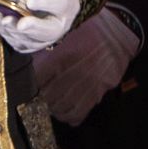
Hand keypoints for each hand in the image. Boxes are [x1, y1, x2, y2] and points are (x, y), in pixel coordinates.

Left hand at [0, 0, 82, 55]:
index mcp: (69, 3)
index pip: (62, 5)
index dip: (47, 3)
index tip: (30, 0)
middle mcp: (61, 23)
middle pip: (50, 31)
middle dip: (34, 28)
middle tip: (21, 24)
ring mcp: (47, 36)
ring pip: (33, 41)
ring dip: (16, 32)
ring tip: (4, 21)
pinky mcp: (33, 43)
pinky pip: (21, 44)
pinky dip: (8, 36)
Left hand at [30, 5, 138, 121]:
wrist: (117, 34)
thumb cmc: (86, 31)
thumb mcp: (63, 34)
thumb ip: (46, 51)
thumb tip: (30, 64)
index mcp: (59, 57)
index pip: (37, 80)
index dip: (31, 85)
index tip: (31, 84)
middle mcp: (71, 73)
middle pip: (47, 97)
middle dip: (40, 99)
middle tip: (39, 97)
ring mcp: (85, 86)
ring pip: (61, 108)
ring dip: (53, 109)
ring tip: (52, 104)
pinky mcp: (97, 93)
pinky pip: (78, 113)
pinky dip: (69, 116)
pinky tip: (66, 111)